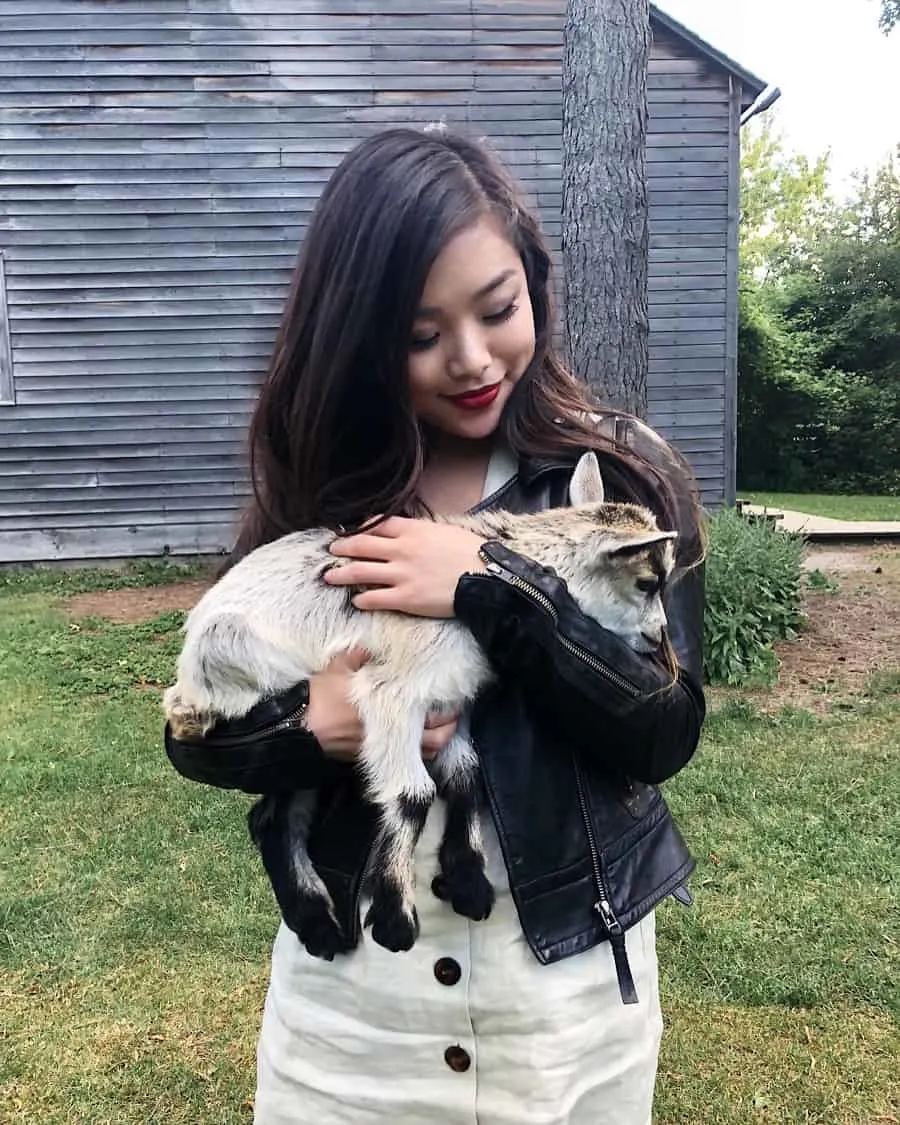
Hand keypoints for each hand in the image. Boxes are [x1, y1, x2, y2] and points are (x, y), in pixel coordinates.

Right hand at [306, 648, 459, 762]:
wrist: (300, 728)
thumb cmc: (320, 696)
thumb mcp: (338, 667)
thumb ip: (359, 654)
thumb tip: (373, 643)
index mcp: (387, 705)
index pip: (427, 711)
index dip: (445, 707)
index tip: (453, 696)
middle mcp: (390, 729)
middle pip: (434, 737)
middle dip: (449, 726)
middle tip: (455, 713)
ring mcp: (384, 745)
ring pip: (424, 752)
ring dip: (438, 741)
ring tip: (444, 727)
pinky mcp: (374, 756)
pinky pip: (409, 759)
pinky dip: (421, 753)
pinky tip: (423, 741)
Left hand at [324, 517, 484, 617]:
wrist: (486, 579)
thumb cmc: (472, 554)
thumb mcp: (446, 531)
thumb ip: (422, 531)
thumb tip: (410, 532)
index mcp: (413, 530)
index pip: (376, 523)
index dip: (358, 527)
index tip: (348, 530)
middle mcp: (401, 550)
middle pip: (360, 545)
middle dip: (342, 547)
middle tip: (332, 550)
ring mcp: (400, 575)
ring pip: (359, 572)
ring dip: (341, 574)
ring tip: (329, 577)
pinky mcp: (405, 598)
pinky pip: (374, 598)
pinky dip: (361, 599)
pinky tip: (356, 600)